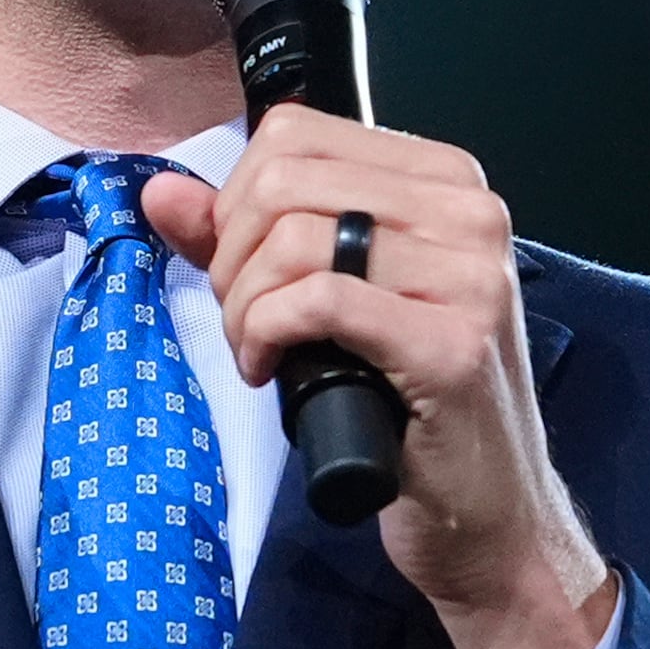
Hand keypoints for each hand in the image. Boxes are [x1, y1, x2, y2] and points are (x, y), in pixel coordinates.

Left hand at [141, 110, 614, 648]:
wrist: (486, 515)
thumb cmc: (407, 406)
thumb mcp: (327, 302)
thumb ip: (244, 241)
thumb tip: (162, 193)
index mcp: (445, 181)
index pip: (295, 133)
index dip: (237, 200)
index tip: (241, 268)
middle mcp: (470, 212)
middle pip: (285, 181)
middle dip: (232, 254)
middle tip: (244, 321)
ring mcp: (471, 277)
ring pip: (295, 240)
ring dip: (244, 304)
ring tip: (257, 351)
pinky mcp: (454, 345)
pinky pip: (318, 300)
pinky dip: (265, 333)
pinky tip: (268, 372)